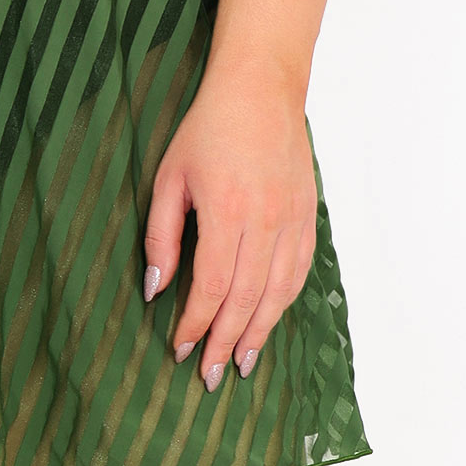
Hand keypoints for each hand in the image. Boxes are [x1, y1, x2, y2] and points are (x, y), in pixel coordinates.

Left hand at [141, 66, 317, 390]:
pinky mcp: (308, 215)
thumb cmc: (207, 128)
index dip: (195, 323)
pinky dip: (283, 302)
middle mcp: (265, 221)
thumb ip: (161, 235)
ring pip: (278, 292)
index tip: (179, 348)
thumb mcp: (169, 177)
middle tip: (209, 376)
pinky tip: (267, 320)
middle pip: (247, 299)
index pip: (213, 286)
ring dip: (259, 332)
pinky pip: (299, 271)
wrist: (261, 90)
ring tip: (240, 362)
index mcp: (227, 211)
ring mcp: (292, 219)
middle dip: (225, 341)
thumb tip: (156, 288)